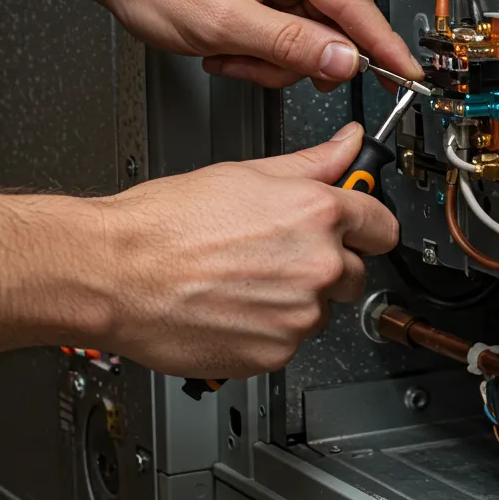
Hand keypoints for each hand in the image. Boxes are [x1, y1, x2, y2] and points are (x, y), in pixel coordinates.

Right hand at [68, 123, 397, 378]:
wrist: (115, 273)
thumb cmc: (164, 223)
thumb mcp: (244, 173)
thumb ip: (311, 163)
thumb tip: (348, 145)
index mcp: (317, 214)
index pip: (382, 225)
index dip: (366, 225)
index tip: (356, 228)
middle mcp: (317, 266)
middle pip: (356, 272)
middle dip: (327, 264)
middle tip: (277, 254)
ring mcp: (298, 316)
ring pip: (320, 309)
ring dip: (294, 299)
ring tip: (242, 279)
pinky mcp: (275, 354)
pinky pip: (288, 341)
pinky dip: (266, 329)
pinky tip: (231, 305)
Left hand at [71, 0, 420, 89]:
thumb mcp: (220, 22)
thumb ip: (288, 45)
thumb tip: (341, 60)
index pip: (353, 2)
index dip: (381, 46)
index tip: (408, 75)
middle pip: (327, 25)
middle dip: (291, 58)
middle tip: (251, 65)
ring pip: (303, 36)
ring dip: (266, 59)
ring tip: (224, 52)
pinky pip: (280, 31)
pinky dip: (254, 50)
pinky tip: (222, 46)